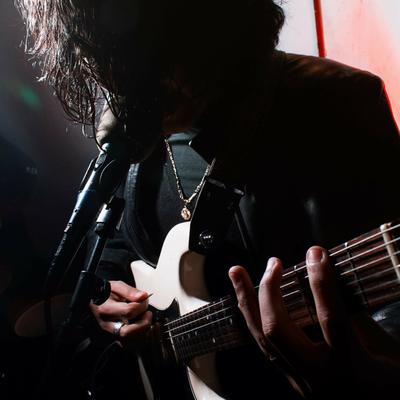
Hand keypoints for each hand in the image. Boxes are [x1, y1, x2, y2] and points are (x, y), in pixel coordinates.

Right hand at [90, 280, 151, 346]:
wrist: (93, 299)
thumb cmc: (105, 292)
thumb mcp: (115, 286)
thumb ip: (129, 291)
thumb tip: (143, 296)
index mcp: (106, 309)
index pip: (128, 311)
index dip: (141, 305)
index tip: (144, 299)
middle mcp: (106, 324)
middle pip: (127, 332)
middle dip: (143, 324)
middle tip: (148, 314)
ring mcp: (109, 332)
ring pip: (128, 340)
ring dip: (142, 331)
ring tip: (145, 319)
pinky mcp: (113, 336)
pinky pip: (128, 343)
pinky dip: (138, 337)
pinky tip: (142, 326)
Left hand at [229, 246, 399, 398]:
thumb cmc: (391, 391)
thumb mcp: (388, 355)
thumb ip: (362, 323)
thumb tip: (336, 288)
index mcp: (350, 368)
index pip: (330, 316)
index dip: (321, 280)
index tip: (315, 253)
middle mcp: (317, 376)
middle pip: (278, 328)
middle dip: (268, 290)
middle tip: (272, 262)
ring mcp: (299, 382)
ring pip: (261, 339)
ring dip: (246, 301)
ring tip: (236, 272)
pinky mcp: (292, 383)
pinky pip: (264, 347)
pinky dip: (253, 320)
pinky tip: (247, 302)